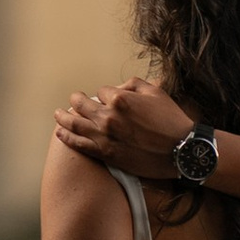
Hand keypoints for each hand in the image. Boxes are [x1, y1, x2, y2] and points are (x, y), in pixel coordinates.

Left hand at [54, 80, 192, 178]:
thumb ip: (134, 84)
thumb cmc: (171, 120)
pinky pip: (80, 145)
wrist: (181, 151)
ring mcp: (105, 137)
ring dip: (63, 118)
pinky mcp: (106, 154)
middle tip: (73, 100)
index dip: (105, 94)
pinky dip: (67, 138)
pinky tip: (60, 133)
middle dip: (76, 101)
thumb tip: (119, 86)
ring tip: (58, 114)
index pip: (101, 91)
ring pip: (75, 125)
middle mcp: (108, 117)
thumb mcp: (156, 92)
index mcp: (120, 99)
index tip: (109, 98)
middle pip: (82, 105)